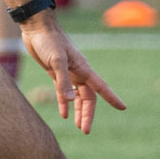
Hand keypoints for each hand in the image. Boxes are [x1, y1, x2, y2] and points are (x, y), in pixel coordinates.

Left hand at [20, 18, 125, 134]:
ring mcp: (68, 74)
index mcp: (83, 69)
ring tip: (78, 126)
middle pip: (88, 98)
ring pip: (77, 97)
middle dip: (88, 114)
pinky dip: (64, 104)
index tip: (123, 108)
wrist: (37, 28)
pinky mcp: (56, 73)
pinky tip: (64, 115)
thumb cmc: (49, 41)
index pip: (101, 88)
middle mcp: (78, 73)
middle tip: (85, 131)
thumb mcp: (56, 61)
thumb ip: (63, 81)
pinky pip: (63, 93)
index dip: (112, 98)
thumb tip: (70, 101)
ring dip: (78, 111)